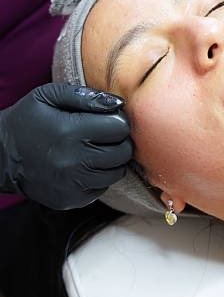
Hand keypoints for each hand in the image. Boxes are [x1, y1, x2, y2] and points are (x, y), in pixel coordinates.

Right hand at [0, 83, 132, 209]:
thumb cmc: (27, 121)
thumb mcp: (48, 96)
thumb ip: (85, 95)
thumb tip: (119, 103)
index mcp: (69, 131)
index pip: (119, 127)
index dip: (116, 121)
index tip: (105, 120)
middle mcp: (73, 161)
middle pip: (123, 152)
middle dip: (118, 141)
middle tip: (103, 137)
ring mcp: (73, 184)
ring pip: (117, 172)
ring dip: (111, 161)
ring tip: (93, 151)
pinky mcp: (73, 200)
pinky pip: (103, 187)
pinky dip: (99, 177)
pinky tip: (83, 167)